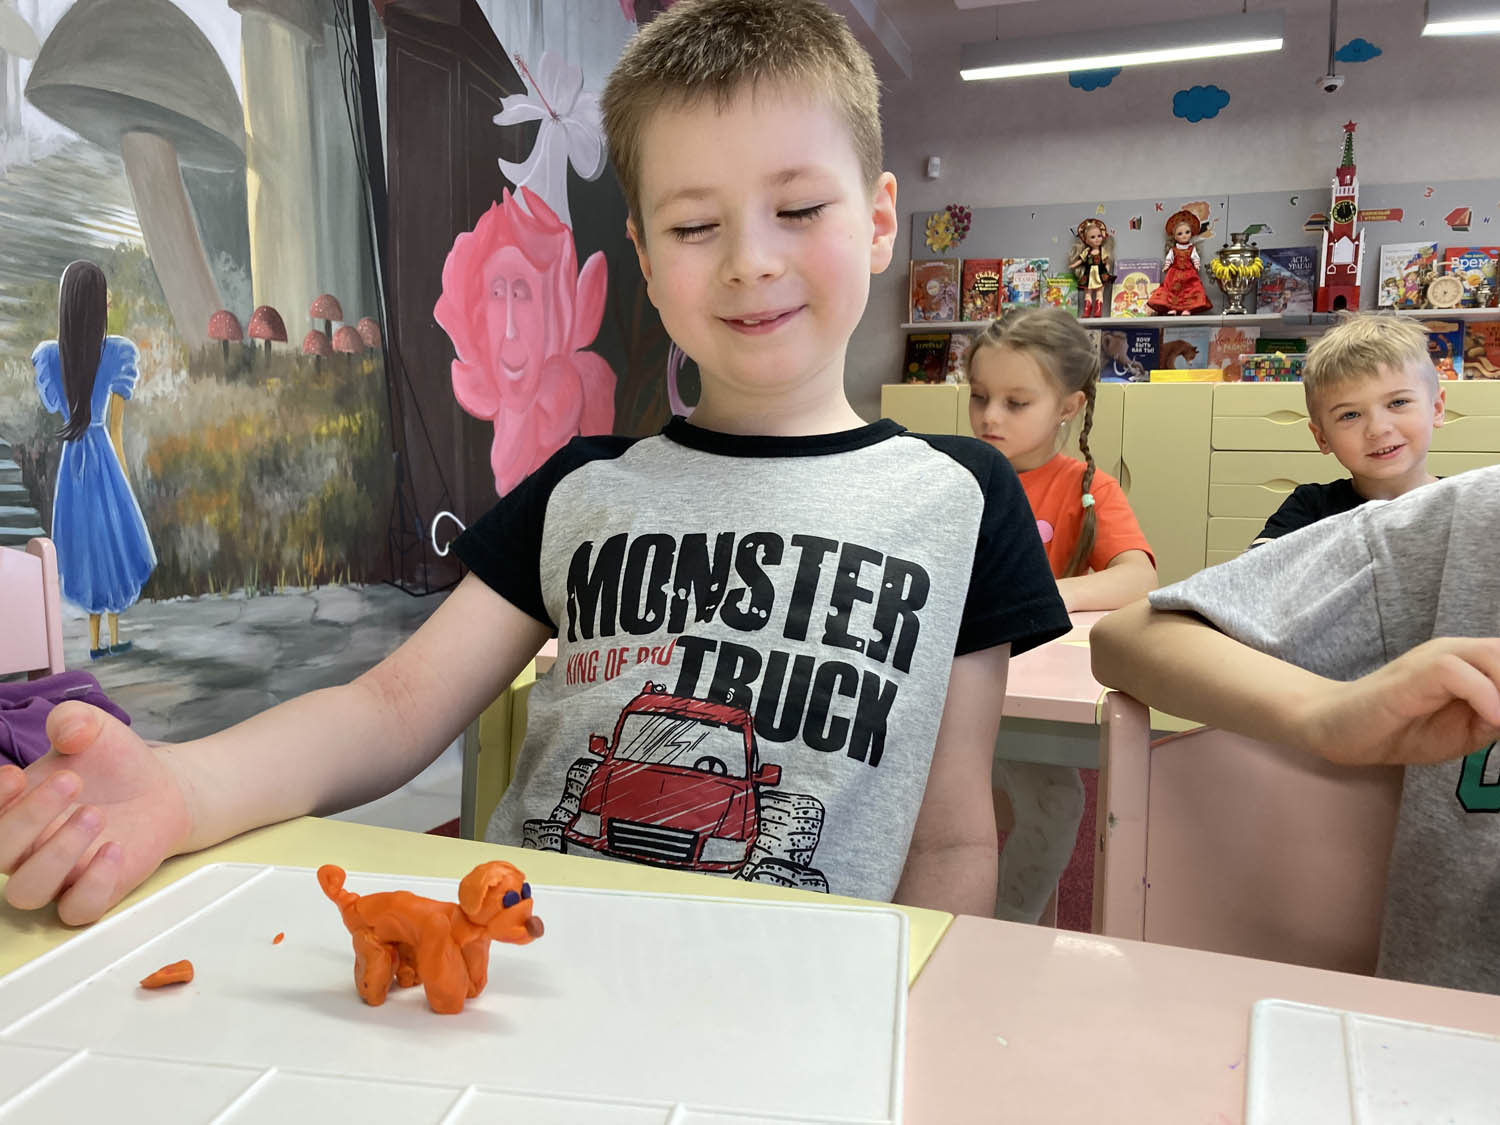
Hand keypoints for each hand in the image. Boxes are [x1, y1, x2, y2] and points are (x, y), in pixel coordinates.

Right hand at [1, 701, 191, 923]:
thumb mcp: (94, 728)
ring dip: (57, 854)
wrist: (159, 788)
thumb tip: (69, 731)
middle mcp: (26, 848)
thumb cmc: (112, 763)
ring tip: (96, 814)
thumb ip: (74, 720)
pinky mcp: (95, 891)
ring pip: (29, 890)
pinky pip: (77, 911)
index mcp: (12, 810)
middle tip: (71, 781)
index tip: (16, 775)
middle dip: (28, 818)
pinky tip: (114, 850)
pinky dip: (92, 885)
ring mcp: (59, 875)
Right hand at [1297, 638, 1499, 766]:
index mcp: (1469, 664)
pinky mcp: (1413, 672)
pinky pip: (1458, 673)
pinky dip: (1484, 695)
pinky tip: (1490, 720)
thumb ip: (1495, 722)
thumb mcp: (1464, 734)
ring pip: (1490, 654)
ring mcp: (1432, 659)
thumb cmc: (1399, 731)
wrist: (1338, 729)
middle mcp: (1454, 652)